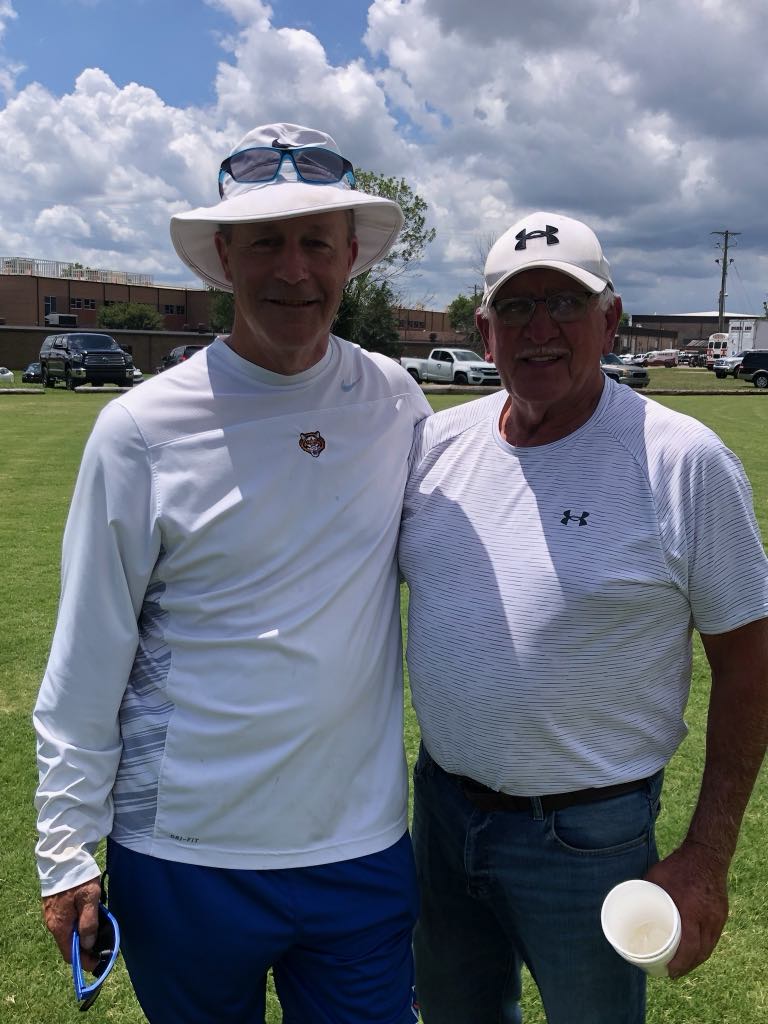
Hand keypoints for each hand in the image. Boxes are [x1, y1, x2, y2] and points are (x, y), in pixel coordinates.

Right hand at [42, 878, 102, 970]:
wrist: (63, 857)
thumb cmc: (78, 878)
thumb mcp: (89, 899)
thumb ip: (89, 923)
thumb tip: (88, 945)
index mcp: (60, 926)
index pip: (70, 954)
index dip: (84, 961)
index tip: (99, 961)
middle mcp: (53, 924)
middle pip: (69, 944)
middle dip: (85, 949)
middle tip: (103, 946)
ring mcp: (53, 915)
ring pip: (69, 933)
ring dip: (83, 936)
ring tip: (99, 932)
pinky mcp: (55, 906)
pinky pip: (67, 922)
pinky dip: (78, 925)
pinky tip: (90, 918)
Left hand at [644, 841, 728, 977]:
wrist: (706, 854)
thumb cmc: (678, 865)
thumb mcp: (657, 877)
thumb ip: (647, 892)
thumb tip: (629, 903)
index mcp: (691, 911)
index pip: (689, 947)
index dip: (680, 964)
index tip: (670, 972)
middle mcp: (707, 918)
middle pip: (700, 952)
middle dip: (687, 966)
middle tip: (673, 972)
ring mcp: (717, 917)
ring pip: (709, 947)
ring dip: (696, 959)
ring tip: (682, 965)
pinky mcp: (722, 914)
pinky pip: (714, 937)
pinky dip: (705, 947)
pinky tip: (696, 951)